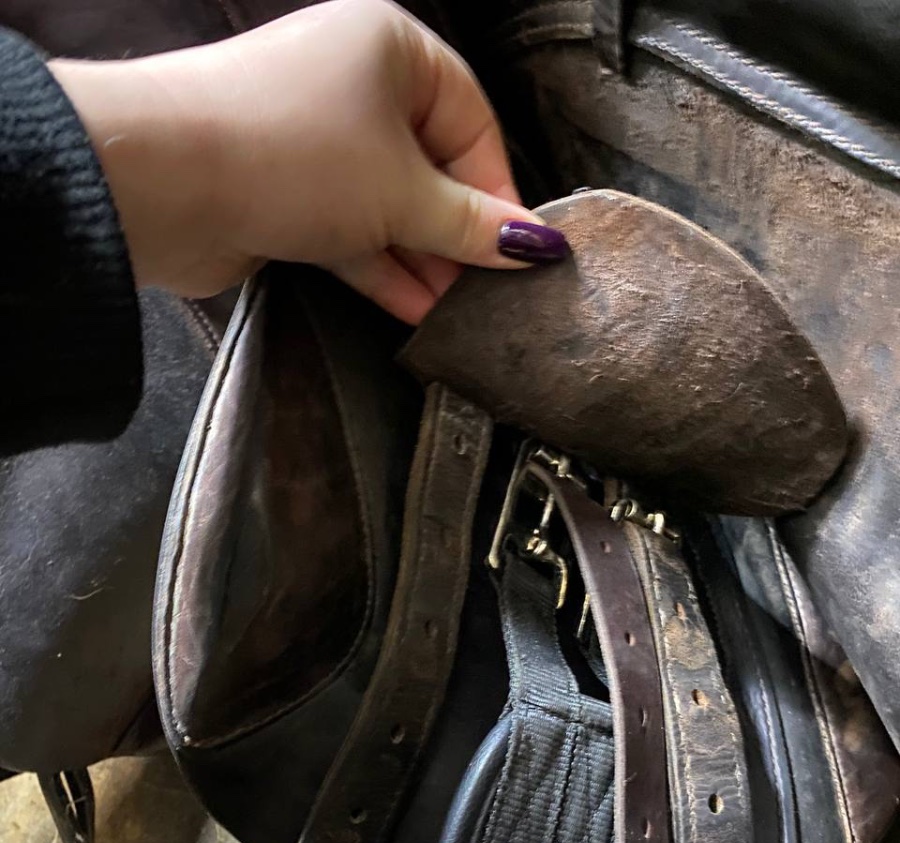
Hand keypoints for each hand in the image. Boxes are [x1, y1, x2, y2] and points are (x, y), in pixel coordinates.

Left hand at [50, 0, 567, 321]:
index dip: (497, 190)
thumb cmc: (296, 157)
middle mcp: (354, 85)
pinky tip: (414, 310)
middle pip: (429, 165)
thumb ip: (471, 226)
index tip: (519, 251)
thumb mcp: (402, 193)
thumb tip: (534, 247)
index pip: (471, 121)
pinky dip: (379, 266)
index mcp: (392, 49)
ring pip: (387, 204)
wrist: (164, 181)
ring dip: (420, 260)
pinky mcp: (283, 191)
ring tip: (456, 314)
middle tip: (488, 291)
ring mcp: (314, 141)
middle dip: (456, 233)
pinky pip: (348, 229)